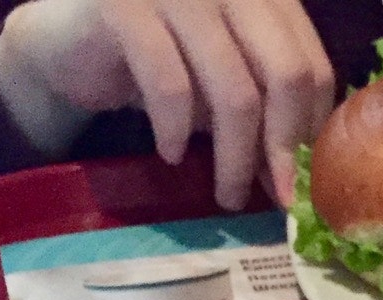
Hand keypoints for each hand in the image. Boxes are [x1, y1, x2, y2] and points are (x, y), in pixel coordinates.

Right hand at [0, 0, 334, 209]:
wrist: (68, 43)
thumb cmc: (162, 65)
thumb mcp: (225, 87)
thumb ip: (267, 115)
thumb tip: (300, 180)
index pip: (313, 65)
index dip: (313, 127)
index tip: (303, 176)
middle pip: (286, 75)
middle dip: (284, 147)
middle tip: (277, 197)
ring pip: (234, 92)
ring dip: (234, 159)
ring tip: (226, 194)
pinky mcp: (123, 5)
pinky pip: (172, 87)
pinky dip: (176, 132)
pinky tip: (172, 154)